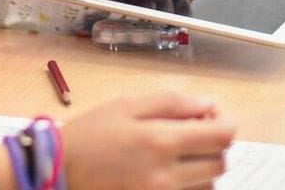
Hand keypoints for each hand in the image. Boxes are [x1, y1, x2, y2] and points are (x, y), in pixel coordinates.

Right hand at [62, 93, 235, 189]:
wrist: (59, 172)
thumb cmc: (90, 135)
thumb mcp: (126, 104)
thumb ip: (171, 102)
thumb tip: (207, 104)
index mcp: (162, 141)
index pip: (223, 135)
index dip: (225, 121)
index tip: (212, 114)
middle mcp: (168, 175)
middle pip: (220, 162)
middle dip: (214, 144)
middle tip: (192, 131)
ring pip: (208, 184)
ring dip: (202, 166)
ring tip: (177, 153)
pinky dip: (189, 184)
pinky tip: (168, 171)